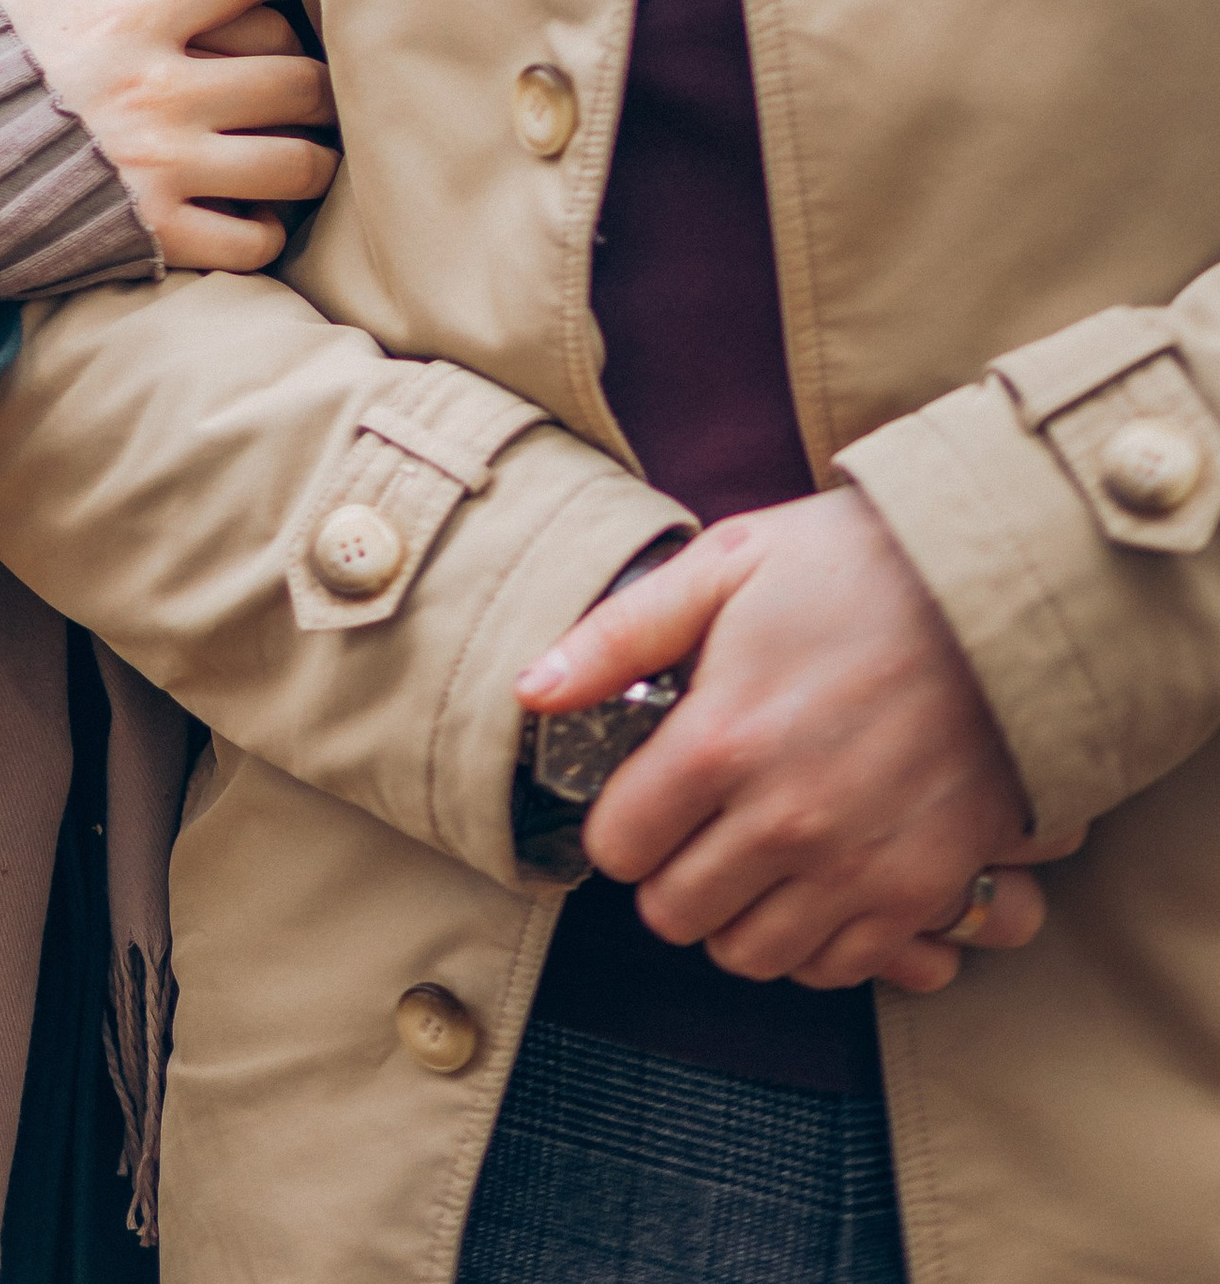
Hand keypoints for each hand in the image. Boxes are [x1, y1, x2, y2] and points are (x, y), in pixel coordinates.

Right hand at [0, 0, 335, 270]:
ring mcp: (162, 169)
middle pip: (300, 78)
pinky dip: (261, 233)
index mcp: (129, 17)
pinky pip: (251, 244)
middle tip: (297, 84)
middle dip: (310, 81)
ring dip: (305, 159)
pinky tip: (243, 214)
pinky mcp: (151, 237)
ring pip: (296, 164)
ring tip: (292, 150)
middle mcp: (162, 91)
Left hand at [516, 487, 1082, 993]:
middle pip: (674, 913)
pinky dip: (811, 939)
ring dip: (734, 913)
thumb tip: (531, 691)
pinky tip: (810, 880)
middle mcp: (782, 821)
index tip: (641, 796)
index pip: (618, 846)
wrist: (1001, 597)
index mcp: (720, 741)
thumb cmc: (853, 567)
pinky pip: (836, 967)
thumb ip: (618, 637)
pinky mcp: (920, 892)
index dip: (618, 822)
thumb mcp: (725, 566)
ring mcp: (856, 867)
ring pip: (749, 953)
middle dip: (667, 873)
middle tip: (690, 828)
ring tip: (747, 855)